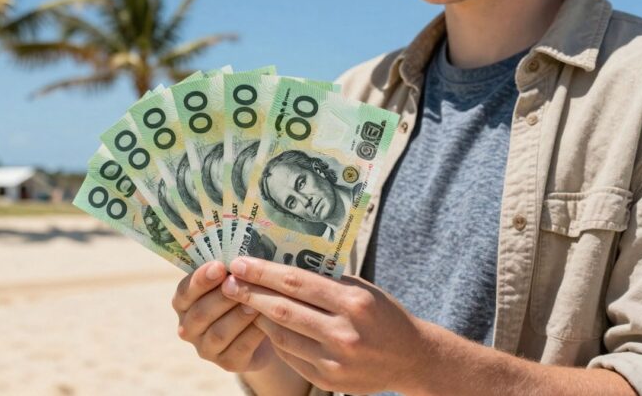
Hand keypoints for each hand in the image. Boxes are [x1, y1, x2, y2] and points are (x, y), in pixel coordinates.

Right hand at [172, 261, 271, 372]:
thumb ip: (230, 270)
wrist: (264, 327)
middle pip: (201, 313)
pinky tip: (266, 320)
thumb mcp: (235, 279)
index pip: (185, 292)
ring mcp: (206, 348)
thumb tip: (239, 257)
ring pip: (219, 333)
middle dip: (222, 297)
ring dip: (238, 316)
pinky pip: (239, 348)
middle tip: (242, 283)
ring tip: (256, 302)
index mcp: (184, 302)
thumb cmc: (245, 292)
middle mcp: (189, 327)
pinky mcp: (227, 363)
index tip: (219, 266)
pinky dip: (252, 333)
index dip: (201, 280)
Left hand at [221, 257, 428, 393]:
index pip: (297, 282)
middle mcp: (344, 333)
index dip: (264, 272)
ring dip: (258, 316)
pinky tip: (265, 323)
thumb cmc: (382, 314)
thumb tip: (281, 263)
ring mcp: (335, 360)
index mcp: (353, 302)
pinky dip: (275, 337)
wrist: (412, 358)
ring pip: (281, 334)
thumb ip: (326, 280)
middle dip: (250, 293)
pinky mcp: (328, 379)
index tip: (240, 262)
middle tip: (229, 281)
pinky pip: (291, 355)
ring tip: (243, 300)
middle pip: (282, 308)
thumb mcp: (362, 289)